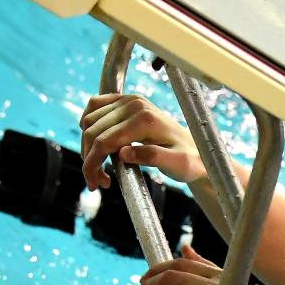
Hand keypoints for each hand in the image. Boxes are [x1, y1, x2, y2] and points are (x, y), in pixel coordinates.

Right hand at [79, 93, 205, 190]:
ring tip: (101, 170)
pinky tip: (95, 145)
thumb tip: (124, 154)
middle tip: (98, 182)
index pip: (105, 140)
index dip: (93, 163)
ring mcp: (128, 100)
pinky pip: (95, 107)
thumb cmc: (189, 161)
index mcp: (145, 119)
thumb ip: (153, 158)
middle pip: (93, 131)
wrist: (196, 150)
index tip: (94, 184)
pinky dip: (88, 126)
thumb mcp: (177, 165)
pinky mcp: (125, 101)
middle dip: (89, 159)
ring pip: (89, 120)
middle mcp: (134, 104)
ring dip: (88, 147)